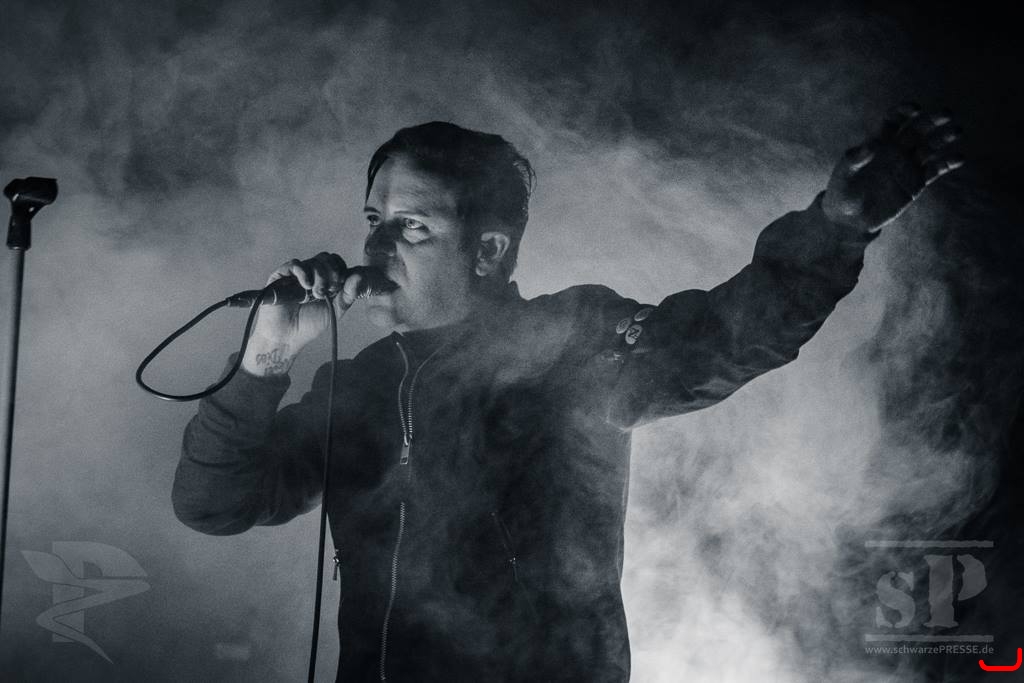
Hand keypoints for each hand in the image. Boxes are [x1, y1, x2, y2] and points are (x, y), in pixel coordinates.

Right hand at [240, 252, 368, 375]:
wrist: (287, 337)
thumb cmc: (309, 325)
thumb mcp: (335, 311)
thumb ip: (348, 295)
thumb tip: (359, 276)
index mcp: (324, 280)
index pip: (336, 262)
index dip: (340, 270)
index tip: (340, 285)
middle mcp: (310, 274)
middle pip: (326, 258)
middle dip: (331, 273)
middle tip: (328, 291)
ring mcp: (296, 275)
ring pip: (314, 261)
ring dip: (319, 277)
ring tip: (316, 294)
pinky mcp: (281, 276)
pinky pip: (295, 264)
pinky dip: (304, 272)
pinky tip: (306, 286)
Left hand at [822, 103, 963, 232]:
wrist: (851, 219)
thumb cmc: (842, 193)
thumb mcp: (844, 175)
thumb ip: (855, 159)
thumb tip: (871, 145)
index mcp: (878, 143)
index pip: (894, 120)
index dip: (905, 111)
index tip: (915, 109)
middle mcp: (896, 151)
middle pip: (918, 129)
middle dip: (932, 120)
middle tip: (947, 113)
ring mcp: (908, 166)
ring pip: (930, 147)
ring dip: (944, 138)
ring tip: (957, 131)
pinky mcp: (916, 183)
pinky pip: (935, 170)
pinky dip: (948, 163)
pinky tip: (959, 157)